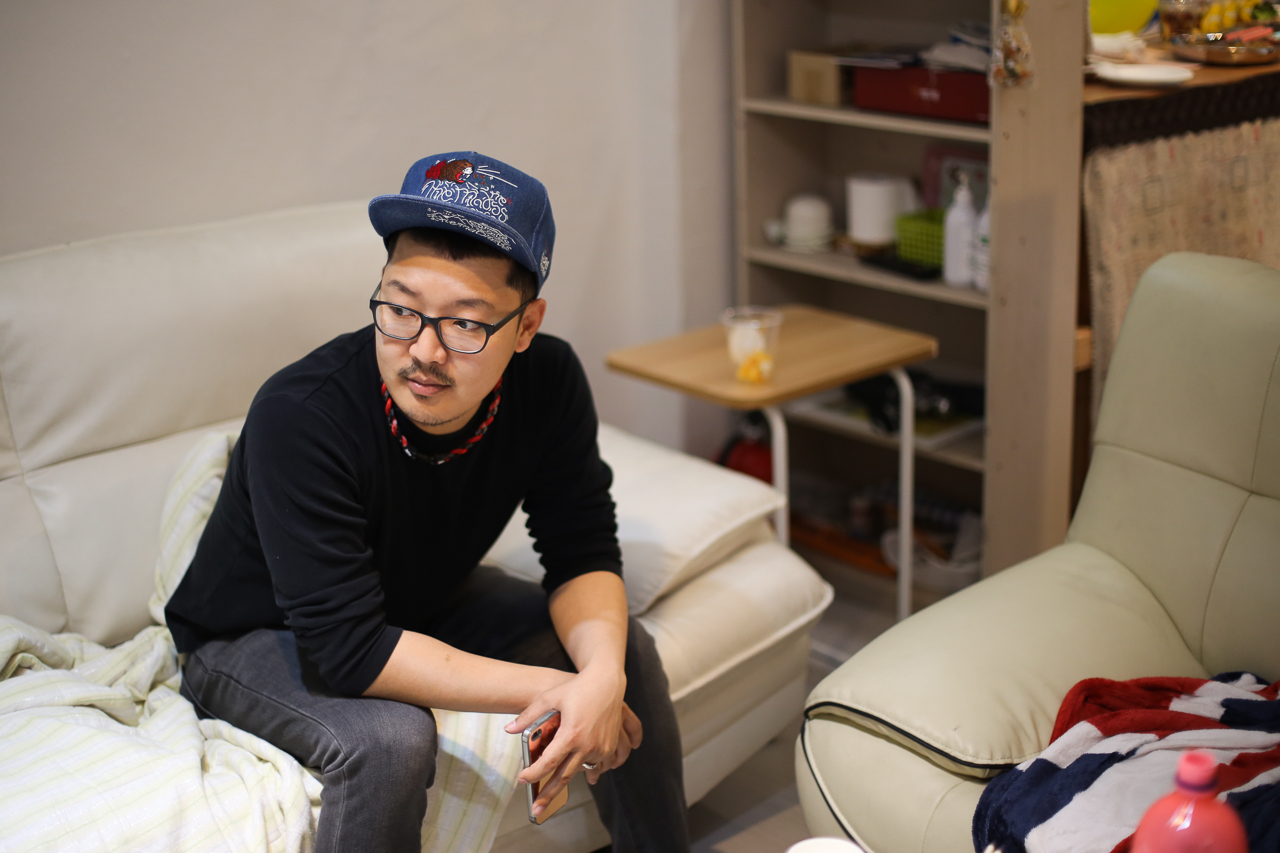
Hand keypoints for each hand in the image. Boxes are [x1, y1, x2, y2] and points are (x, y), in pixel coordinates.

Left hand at [505, 669, 640, 815]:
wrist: (608, 682)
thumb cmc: (577, 688)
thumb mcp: (550, 697)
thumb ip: (529, 716)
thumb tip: (508, 730)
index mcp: (571, 733)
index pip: (549, 762)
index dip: (534, 773)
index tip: (522, 780)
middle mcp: (587, 744)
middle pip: (564, 777)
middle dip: (548, 795)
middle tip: (536, 811)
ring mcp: (600, 748)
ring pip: (580, 773)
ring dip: (566, 783)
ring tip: (552, 795)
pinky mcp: (609, 747)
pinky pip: (596, 766)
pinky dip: (587, 772)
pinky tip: (580, 778)